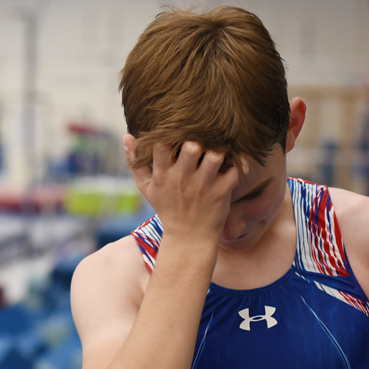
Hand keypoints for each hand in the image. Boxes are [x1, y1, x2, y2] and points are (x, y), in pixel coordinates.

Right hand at [124, 135, 242, 243]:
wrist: (189, 238)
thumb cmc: (167, 208)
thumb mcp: (146, 187)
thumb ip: (135, 162)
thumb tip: (127, 136)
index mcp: (163, 174)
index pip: (162, 143)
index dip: (171, 132)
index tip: (177, 129)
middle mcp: (183, 178)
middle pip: (192, 146)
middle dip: (198, 138)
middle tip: (203, 137)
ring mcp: (204, 185)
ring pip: (215, 155)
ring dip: (219, 148)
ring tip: (218, 146)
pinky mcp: (222, 191)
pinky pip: (236, 169)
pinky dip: (241, 161)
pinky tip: (238, 157)